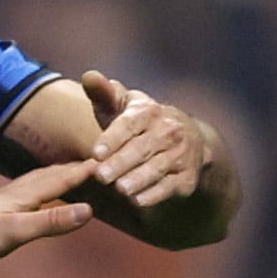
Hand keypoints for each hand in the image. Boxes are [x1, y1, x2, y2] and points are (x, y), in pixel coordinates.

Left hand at [0, 160, 97, 277]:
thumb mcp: (15, 232)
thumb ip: (51, 221)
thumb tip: (90, 209)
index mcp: (23, 193)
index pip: (63, 175)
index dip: (88, 169)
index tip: (116, 156)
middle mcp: (14, 193)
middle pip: (51, 175)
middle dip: (76, 169)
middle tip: (101, 164)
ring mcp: (2, 204)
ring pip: (38, 185)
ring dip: (59, 179)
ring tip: (75, 179)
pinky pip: (28, 200)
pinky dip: (43, 197)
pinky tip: (37, 204)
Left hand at [84, 71, 209, 208]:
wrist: (185, 139)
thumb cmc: (138, 122)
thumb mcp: (121, 106)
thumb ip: (103, 94)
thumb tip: (89, 76)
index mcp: (148, 111)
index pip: (128, 124)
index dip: (112, 138)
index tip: (95, 153)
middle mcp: (168, 131)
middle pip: (142, 149)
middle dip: (121, 163)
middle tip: (101, 176)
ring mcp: (180, 154)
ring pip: (157, 169)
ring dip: (139, 180)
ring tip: (121, 189)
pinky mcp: (187, 178)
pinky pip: (170, 187)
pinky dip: (155, 195)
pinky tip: (138, 201)